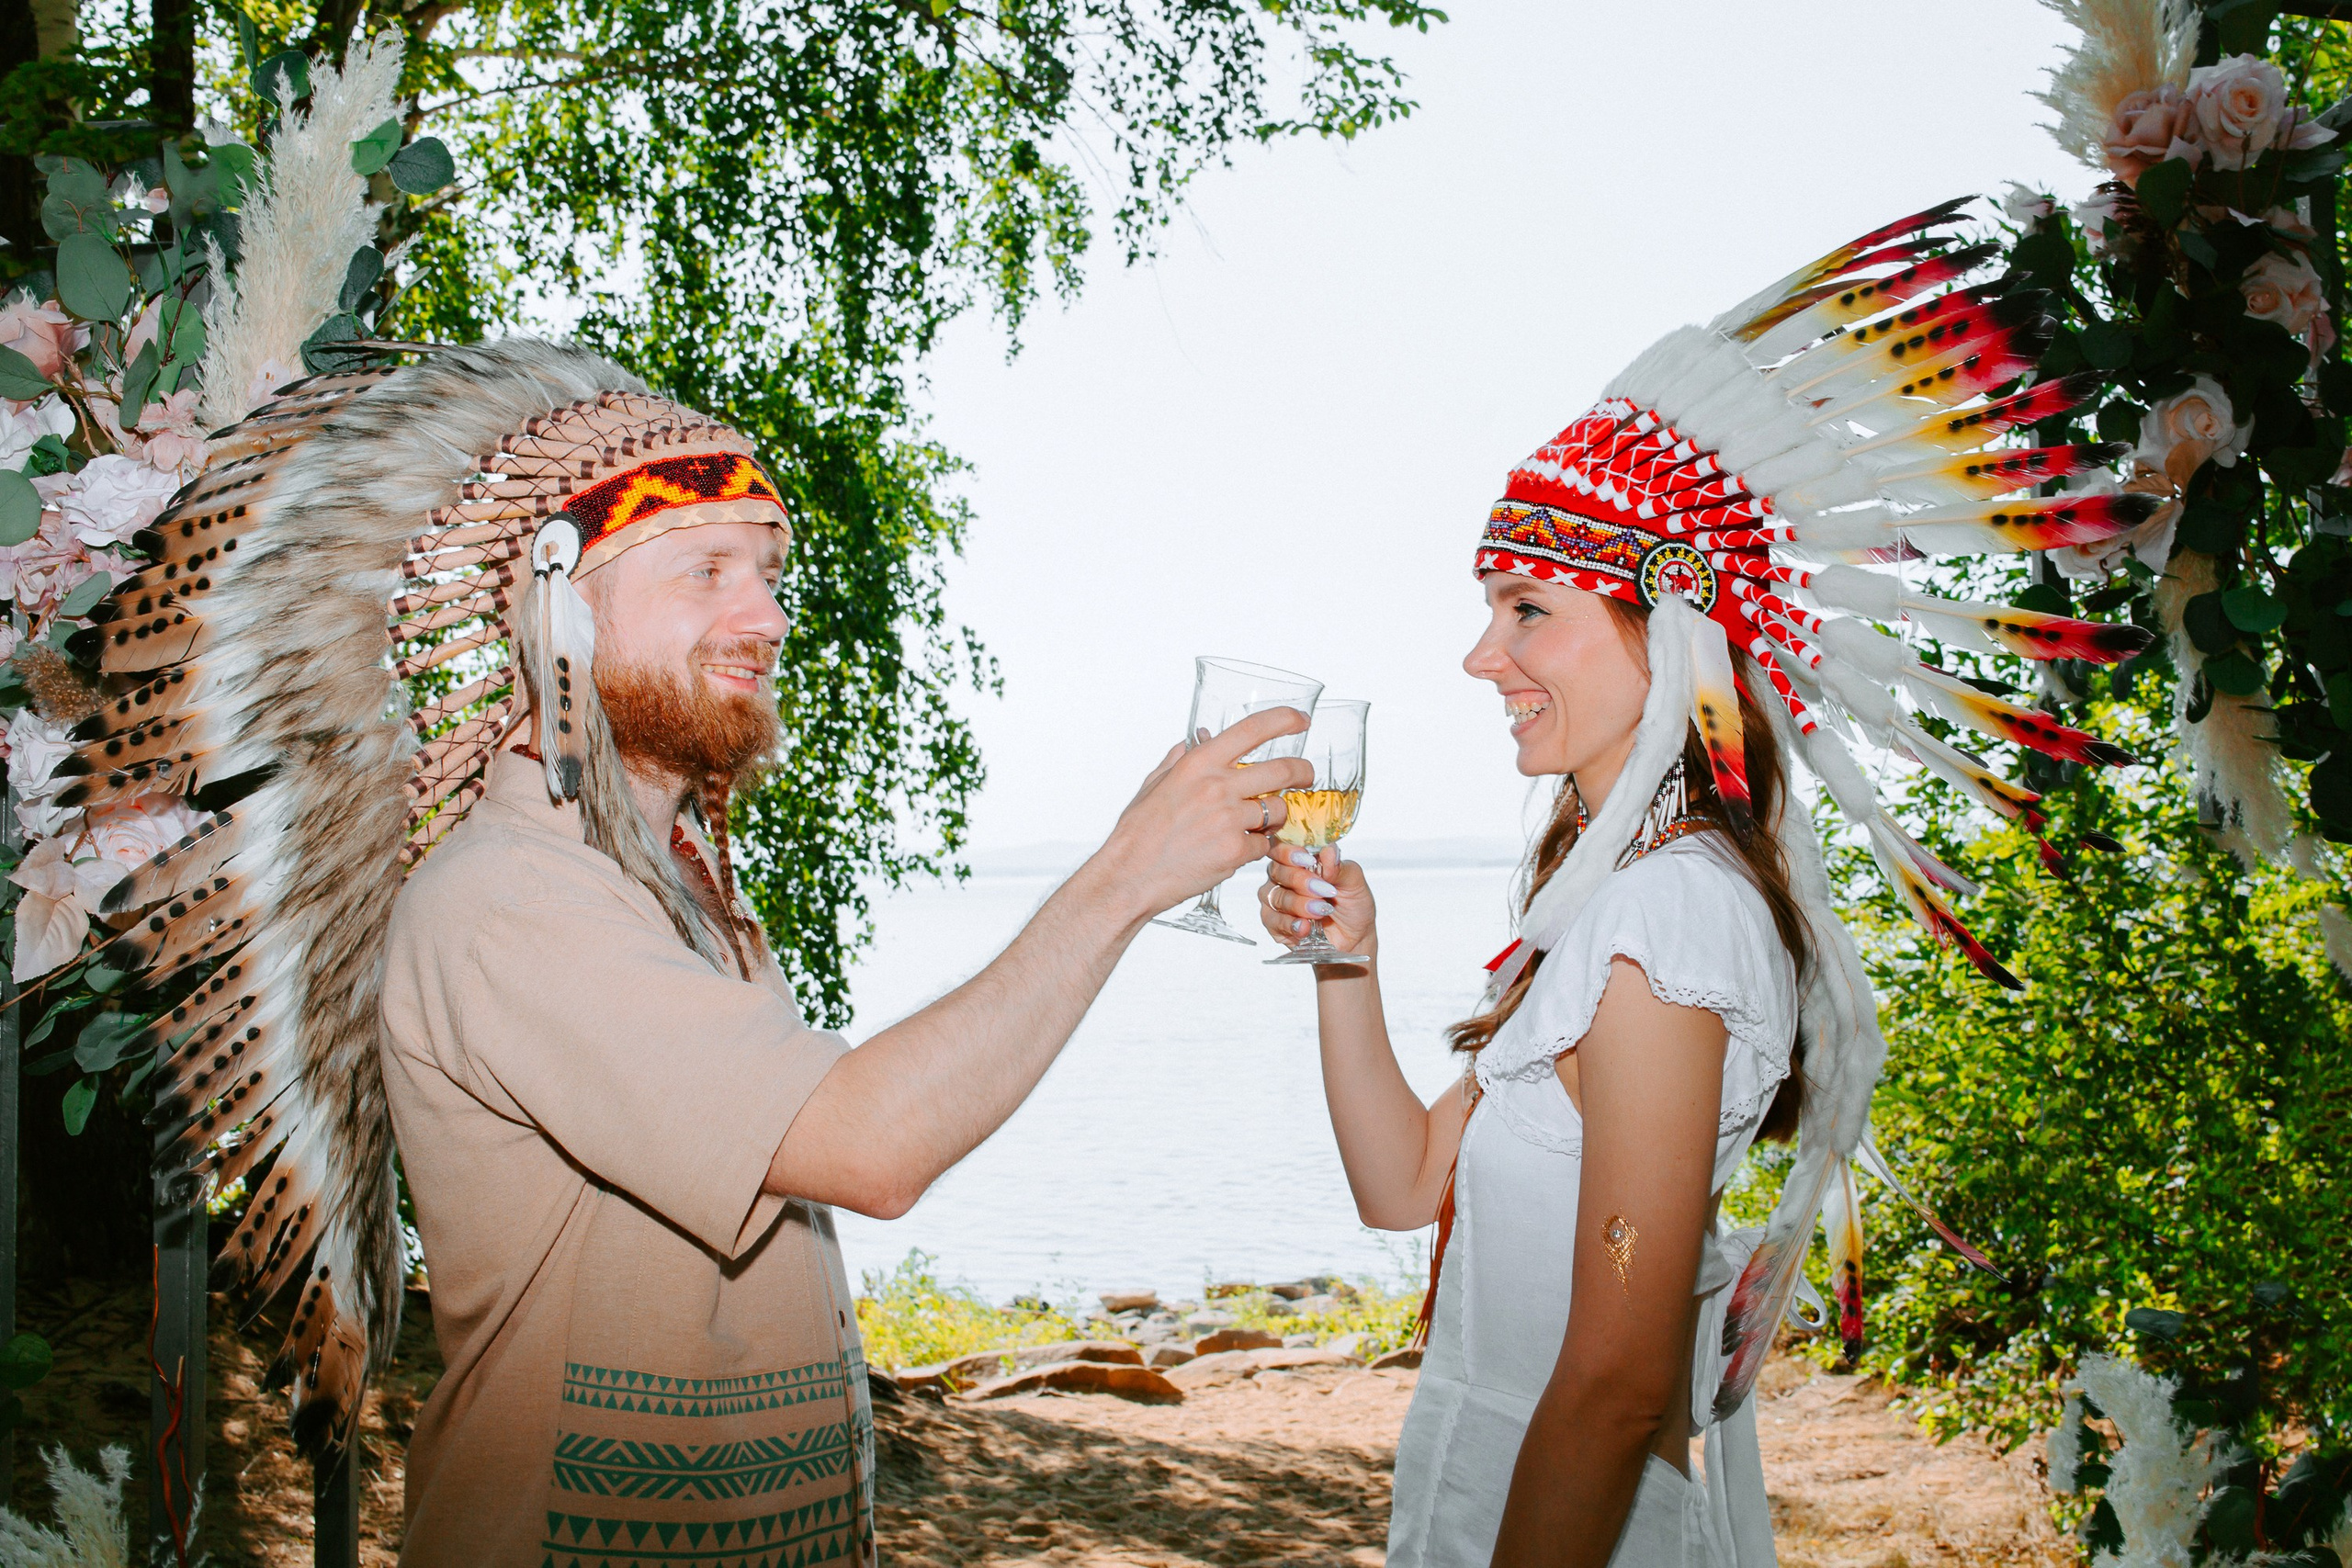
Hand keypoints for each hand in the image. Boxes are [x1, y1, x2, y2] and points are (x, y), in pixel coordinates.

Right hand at [1095, 706, 1313, 921]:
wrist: (1130, 875)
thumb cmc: (1138, 833)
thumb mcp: (1153, 786)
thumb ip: (1177, 761)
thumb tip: (1189, 743)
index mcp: (1198, 764)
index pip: (1253, 729)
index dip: (1285, 719)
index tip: (1301, 720)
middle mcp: (1217, 786)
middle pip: (1283, 769)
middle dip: (1304, 772)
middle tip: (1308, 777)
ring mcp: (1228, 819)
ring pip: (1278, 810)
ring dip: (1276, 816)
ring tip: (1261, 823)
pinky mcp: (1235, 851)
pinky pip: (1263, 844)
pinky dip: (1256, 847)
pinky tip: (1236, 850)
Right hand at [1260, 843, 1376, 960]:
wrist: (1354, 937)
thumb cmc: (1352, 905)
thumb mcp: (1354, 882)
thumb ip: (1339, 867)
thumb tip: (1329, 850)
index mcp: (1299, 860)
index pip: (1280, 847)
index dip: (1288, 852)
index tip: (1307, 860)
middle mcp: (1283, 877)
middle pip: (1277, 871)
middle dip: (1300, 881)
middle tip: (1324, 891)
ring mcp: (1277, 900)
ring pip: (1275, 897)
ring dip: (1299, 905)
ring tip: (1321, 911)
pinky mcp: (1275, 924)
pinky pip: (1274, 921)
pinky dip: (1291, 925)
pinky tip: (1306, 927)